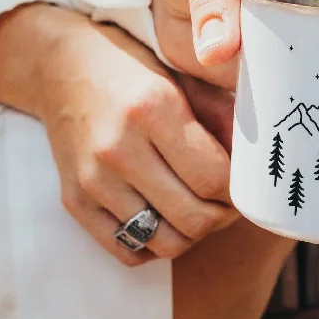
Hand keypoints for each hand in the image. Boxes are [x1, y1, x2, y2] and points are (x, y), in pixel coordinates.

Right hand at [38, 13, 238, 264]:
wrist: (61, 67)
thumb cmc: (134, 71)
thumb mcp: (185, 79)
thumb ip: (224, 118)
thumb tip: (257, 162)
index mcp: (153, 108)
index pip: (213, 178)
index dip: (239, 190)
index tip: (243, 182)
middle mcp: (119, 148)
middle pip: (193, 218)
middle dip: (222, 216)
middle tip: (228, 201)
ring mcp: (92, 179)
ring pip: (164, 243)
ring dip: (193, 235)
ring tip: (200, 210)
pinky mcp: (74, 201)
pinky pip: (128, 251)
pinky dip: (155, 246)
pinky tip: (165, 219)